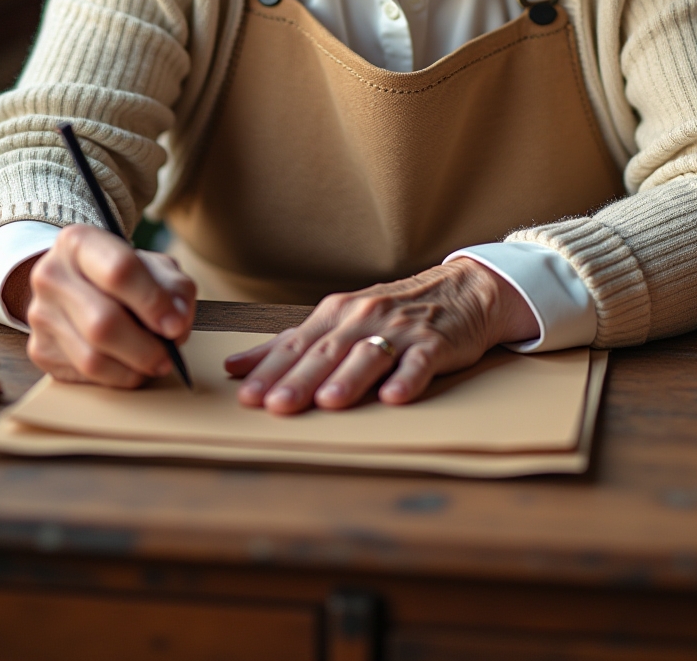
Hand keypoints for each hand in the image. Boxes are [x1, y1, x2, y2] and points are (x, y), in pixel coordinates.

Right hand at [12, 225, 195, 387]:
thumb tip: (177, 323)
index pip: (119, 271)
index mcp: (78, 242)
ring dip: (133, 368)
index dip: (153, 302)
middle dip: (145, 347)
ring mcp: (41, 315)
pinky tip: (130, 366)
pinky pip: (84, 376)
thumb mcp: (151, 264)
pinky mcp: (41, 350)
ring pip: (92, 357)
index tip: (176, 324)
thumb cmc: (120, 273)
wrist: (74, 283)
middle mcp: (51, 275)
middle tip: (169, 355)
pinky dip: (116, 377)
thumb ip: (173, 287)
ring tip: (154, 363)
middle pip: (103, 322)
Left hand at [224, 257, 536, 413]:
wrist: (461, 290)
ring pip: (369, 354)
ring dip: (349, 378)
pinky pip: (419, 361)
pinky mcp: (434, 342)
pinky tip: (394, 396)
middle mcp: (364, 317)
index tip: (247, 397)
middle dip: (300, 379)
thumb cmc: (392, 311)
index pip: (297, 345)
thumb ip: (289, 345)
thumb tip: (235, 366)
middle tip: (277, 405)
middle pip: (327, 351)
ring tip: (329, 402)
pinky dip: (407, 377)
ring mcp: (400, 329)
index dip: (271, 370)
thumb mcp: (339, 320)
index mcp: (336, 314)